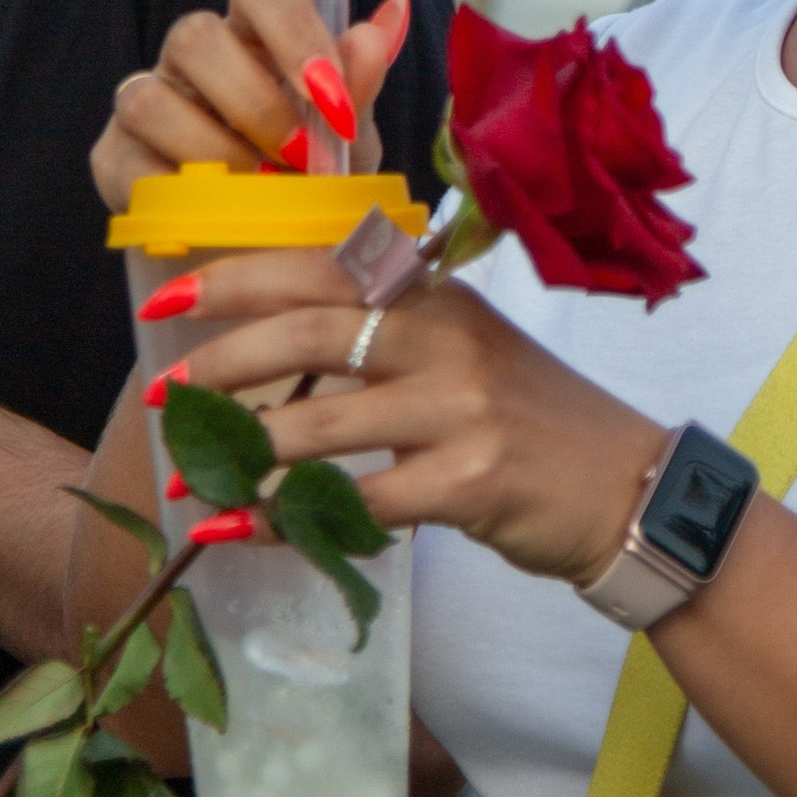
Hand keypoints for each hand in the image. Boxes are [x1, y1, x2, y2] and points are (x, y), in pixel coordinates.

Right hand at [93, 0, 414, 210]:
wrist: (273, 259)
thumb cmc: (312, 183)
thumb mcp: (347, 145)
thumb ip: (361, 87)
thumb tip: (391, 16)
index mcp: (257, 34)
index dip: (295, 32)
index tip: (333, 99)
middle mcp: (195, 56)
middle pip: (194, 35)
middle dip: (254, 105)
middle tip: (300, 161)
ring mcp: (148, 102)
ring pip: (146, 97)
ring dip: (210, 153)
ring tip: (260, 199)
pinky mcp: (114, 158)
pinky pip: (124, 164)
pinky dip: (172, 196)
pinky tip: (214, 220)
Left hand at [165, 250, 660, 588]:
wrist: (630, 491)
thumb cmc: (533, 424)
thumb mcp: (466, 352)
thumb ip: (388, 336)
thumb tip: (272, 341)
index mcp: (437, 297)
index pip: (322, 267)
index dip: (238, 278)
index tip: (168, 296)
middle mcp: (447, 340)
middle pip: (311, 333)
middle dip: (222, 363)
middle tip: (166, 393)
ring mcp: (460, 410)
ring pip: (322, 424)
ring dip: (243, 452)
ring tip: (191, 476)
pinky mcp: (468, 481)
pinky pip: (355, 503)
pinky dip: (288, 519)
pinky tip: (243, 528)